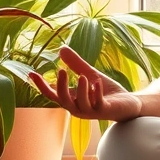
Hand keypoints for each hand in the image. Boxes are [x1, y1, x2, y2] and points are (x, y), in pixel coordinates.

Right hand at [28, 46, 142, 121]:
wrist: (127, 104)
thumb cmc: (106, 92)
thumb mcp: (90, 74)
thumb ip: (76, 65)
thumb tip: (62, 49)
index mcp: (72, 99)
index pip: (53, 94)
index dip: (41, 85)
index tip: (31, 73)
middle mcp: (78, 108)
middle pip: (64, 100)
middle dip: (61, 86)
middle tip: (61, 70)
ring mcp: (91, 111)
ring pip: (80, 104)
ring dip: (80, 90)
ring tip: (82, 76)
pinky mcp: (105, 111)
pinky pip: (98, 104)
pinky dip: (96, 93)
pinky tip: (96, 82)